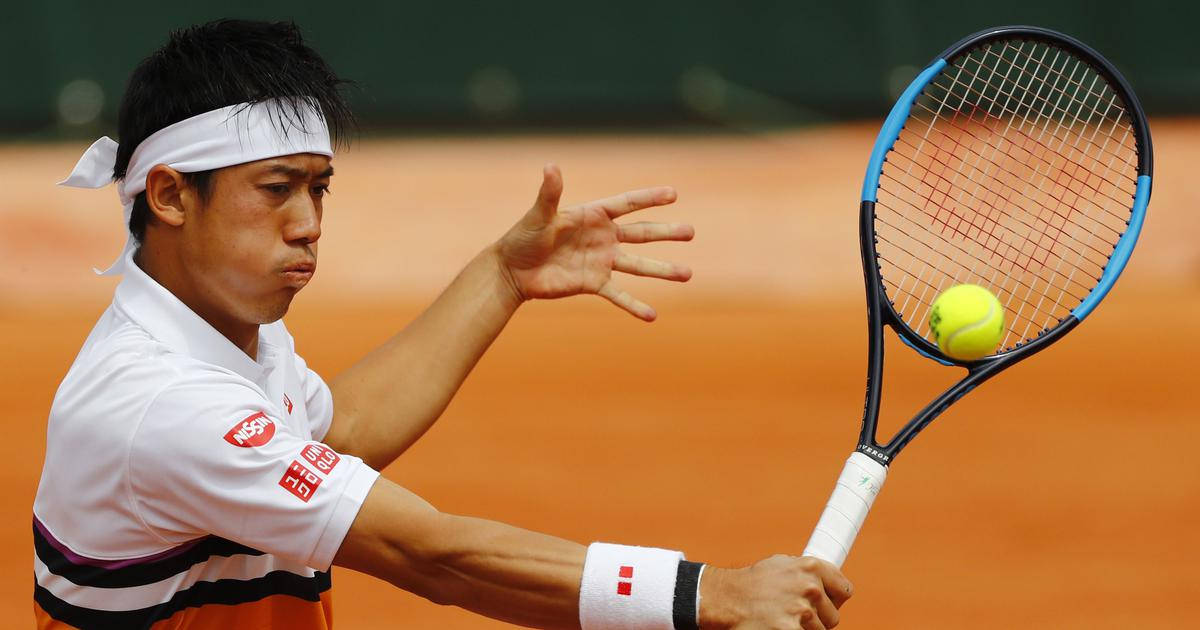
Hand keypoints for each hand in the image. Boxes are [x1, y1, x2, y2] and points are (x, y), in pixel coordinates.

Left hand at [496, 164, 693, 320]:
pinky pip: (619, 295)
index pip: (626, 203)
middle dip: (666, 232)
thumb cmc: (523, 237)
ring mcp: (601, 262)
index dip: (649, 197)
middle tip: (691, 231)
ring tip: (687, 273)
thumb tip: (551, 166)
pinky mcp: (594, 284)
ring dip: (663, 270)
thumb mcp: (539, 215)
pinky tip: (652, 316)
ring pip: (638, 265)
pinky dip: (634, 305)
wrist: (513, 271)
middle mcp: (603, 237)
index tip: (673, 193)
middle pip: (642, 233)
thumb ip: (550, 193)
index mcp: (593, 216)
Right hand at [699, 555, 852, 629]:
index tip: (828, 603)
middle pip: (833, 616)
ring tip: (783, 619)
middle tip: (796, 614)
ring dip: (805, 629)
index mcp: (811, 567)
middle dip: (818, 618)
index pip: (844, 589)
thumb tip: (827, 579)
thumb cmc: (753, 583)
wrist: (728, 600)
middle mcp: (809, 587)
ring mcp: (802, 612)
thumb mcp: (782, 564)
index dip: (835, 599)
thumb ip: (806, 571)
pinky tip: (780, 626)